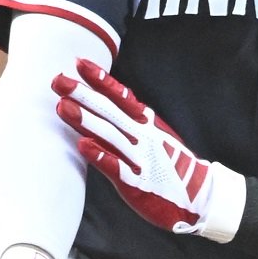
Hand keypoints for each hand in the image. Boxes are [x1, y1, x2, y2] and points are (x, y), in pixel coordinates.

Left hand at [52, 59, 245, 242]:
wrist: (200, 196)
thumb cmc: (169, 164)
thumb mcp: (153, 134)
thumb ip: (129, 119)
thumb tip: (103, 100)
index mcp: (146, 122)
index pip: (120, 96)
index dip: (100, 79)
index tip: (79, 62)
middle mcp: (143, 136)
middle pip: (110, 111)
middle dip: (84, 95)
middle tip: (58, 80)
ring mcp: (141, 158)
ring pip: (110, 135)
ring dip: (86, 120)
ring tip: (62, 107)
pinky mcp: (138, 184)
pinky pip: (117, 168)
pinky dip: (101, 156)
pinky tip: (83, 145)